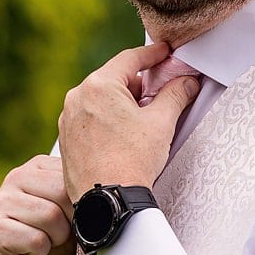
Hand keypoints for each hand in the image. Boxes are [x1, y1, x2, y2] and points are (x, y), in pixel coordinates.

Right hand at [0, 154, 74, 254]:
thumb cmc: (49, 238)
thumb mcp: (70, 214)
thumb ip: (82, 198)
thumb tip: (107, 198)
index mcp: (38, 167)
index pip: (72, 174)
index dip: (84, 202)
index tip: (78, 218)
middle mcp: (16, 177)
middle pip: (62, 193)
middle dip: (70, 222)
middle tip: (61, 234)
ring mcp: (1, 202)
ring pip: (50, 217)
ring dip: (56, 239)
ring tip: (46, 243)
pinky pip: (35, 240)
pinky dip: (41, 252)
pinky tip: (31, 252)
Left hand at [58, 42, 199, 202]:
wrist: (109, 202)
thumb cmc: (132, 162)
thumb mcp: (162, 123)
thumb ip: (176, 94)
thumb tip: (187, 82)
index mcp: (98, 86)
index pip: (130, 59)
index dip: (152, 54)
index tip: (164, 52)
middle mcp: (77, 98)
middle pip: (114, 80)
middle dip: (138, 84)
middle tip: (159, 92)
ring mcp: (68, 120)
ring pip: (100, 100)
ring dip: (122, 104)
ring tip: (143, 120)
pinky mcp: (66, 140)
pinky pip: (89, 119)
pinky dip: (107, 120)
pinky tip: (124, 136)